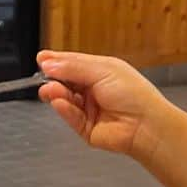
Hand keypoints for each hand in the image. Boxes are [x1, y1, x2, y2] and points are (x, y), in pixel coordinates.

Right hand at [37, 51, 171, 159]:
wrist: (146, 125)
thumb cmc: (133, 94)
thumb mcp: (102, 70)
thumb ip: (73, 67)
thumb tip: (48, 63)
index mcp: (100, 71)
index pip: (73, 64)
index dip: (57, 61)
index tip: (41, 59)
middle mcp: (93, 89)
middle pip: (65, 81)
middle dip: (53, 78)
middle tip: (44, 76)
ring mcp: (88, 109)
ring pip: (64, 99)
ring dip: (56, 93)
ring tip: (50, 90)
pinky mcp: (85, 128)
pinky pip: (69, 116)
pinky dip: (63, 109)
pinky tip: (59, 102)